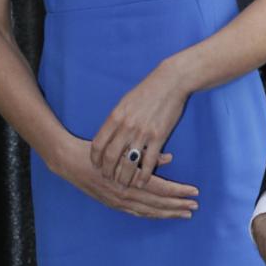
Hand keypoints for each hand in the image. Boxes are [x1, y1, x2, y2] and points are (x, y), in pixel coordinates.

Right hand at [55, 137, 198, 218]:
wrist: (70, 160)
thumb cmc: (97, 148)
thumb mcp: (121, 145)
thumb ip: (145, 153)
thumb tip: (169, 158)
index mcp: (129, 177)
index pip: (160, 187)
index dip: (178, 191)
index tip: (194, 192)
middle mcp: (125, 193)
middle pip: (157, 203)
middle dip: (178, 205)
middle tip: (195, 206)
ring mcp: (119, 201)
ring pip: (149, 210)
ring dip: (168, 212)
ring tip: (184, 213)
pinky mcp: (113, 204)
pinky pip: (137, 213)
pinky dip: (152, 215)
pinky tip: (161, 215)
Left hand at [90, 60, 187, 186]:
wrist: (170, 82)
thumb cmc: (147, 90)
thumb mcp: (125, 101)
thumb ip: (116, 119)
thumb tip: (108, 135)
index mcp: (116, 116)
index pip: (99, 144)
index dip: (95, 158)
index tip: (96, 165)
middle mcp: (126, 126)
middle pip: (111, 157)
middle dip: (107, 171)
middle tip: (108, 178)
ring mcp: (143, 133)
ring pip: (128, 163)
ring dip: (124, 177)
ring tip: (123, 183)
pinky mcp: (159, 137)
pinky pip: (149, 162)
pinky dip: (144, 176)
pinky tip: (142, 181)